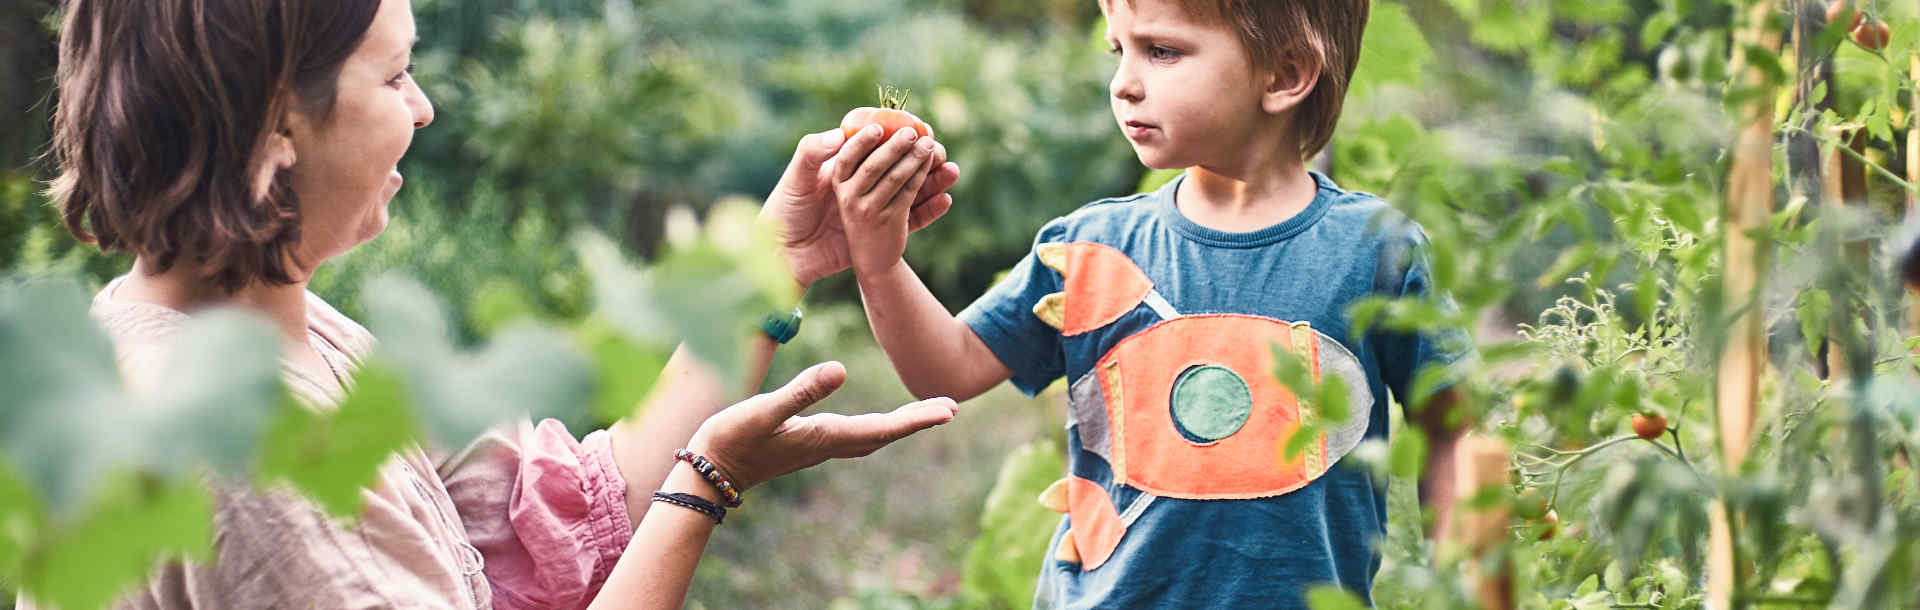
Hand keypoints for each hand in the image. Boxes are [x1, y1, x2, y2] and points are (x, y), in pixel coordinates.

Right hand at [686, 361, 956, 491]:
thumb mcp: (765, 410)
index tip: (950, 409)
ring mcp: (818, 446)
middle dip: (917, 420)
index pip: (883, 427)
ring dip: (900, 424)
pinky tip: (877, 423)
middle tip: (951, 408)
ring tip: (926, 413)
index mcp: (826, 435)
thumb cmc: (732, 439)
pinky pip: (854, 436)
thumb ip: (802, 391)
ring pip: (871, 436)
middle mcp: (828, 444)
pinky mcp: (806, 444)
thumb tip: (841, 371)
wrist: (708, 472)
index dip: (918, 418)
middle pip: (884, 433)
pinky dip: (876, 427)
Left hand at [761, 127, 959, 289]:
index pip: (874, 146)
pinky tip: (946, 199)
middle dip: (919, 156)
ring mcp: (873, 208)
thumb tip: (839, 135)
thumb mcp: (795, 180)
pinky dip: (929, 210)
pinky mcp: (880, 232)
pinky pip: (911, 220)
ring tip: (952, 170)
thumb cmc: (784, 213)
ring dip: (932, 180)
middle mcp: (860, 185)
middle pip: (897, 166)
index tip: (913, 129)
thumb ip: (812, 153)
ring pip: (910, 191)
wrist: (785, 256)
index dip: (893, 137)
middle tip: (937, 148)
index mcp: (842, 168)